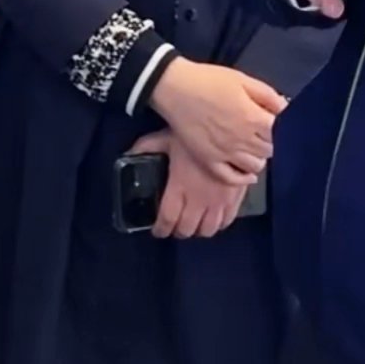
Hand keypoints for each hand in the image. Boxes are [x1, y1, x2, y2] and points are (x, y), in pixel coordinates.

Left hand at [129, 130, 250, 239]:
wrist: (231, 131)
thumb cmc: (196, 134)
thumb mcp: (167, 138)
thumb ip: (147, 147)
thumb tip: (129, 153)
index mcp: (180, 187)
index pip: (167, 219)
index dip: (161, 230)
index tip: (157, 231)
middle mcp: (199, 200)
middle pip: (187, 229)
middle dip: (178, 232)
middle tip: (174, 227)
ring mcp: (219, 202)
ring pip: (208, 230)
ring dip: (198, 231)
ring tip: (194, 224)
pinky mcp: (235, 199)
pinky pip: (226, 222)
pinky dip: (218, 225)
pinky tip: (213, 219)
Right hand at [146, 59, 281, 183]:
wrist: (174, 88)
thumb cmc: (209, 80)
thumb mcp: (243, 79)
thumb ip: (268, 95)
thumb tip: (287, 108)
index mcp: (253, 118)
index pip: (280, 133)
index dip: (281, 128)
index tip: (275, 123)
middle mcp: (242, 140)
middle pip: (270, 151)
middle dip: (270, 142)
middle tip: (263, 134)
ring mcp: (225, 153)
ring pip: (255, 166)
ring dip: (259, 158)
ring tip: (254, 149)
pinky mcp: (209, 160)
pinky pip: (231, 178)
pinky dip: (243, 178)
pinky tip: (248, 174)